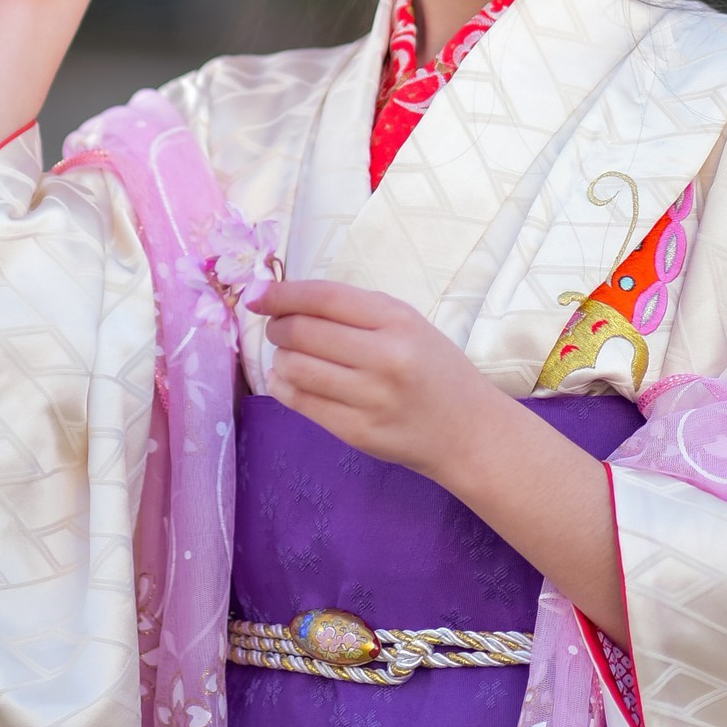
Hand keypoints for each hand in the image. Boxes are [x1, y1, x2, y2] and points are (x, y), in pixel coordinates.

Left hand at [249, 278, 502, 487]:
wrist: (468, 431)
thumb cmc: (434, 368)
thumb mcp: (407, 323)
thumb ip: (354, 310)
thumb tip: (285, 300)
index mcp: (398, 321)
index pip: (324, 297)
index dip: (282, 293)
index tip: (257, 295)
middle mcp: (384, 357)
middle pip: (303, 332)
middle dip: (277, 326)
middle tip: (277, 328)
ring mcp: (370, 399)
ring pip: (294, 368)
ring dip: (280, 358)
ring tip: (289, 356)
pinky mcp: (357, 433)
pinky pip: (300, 403)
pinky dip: (284, 387)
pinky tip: (290, 380)